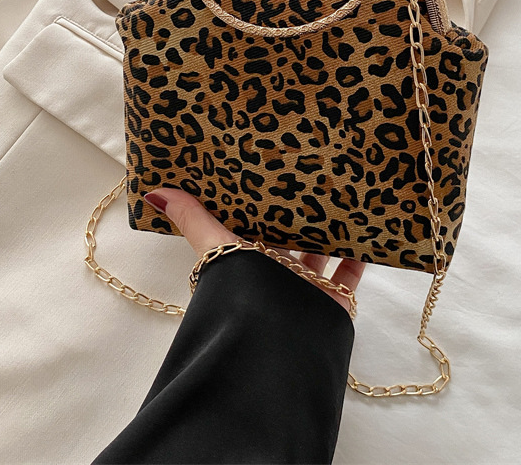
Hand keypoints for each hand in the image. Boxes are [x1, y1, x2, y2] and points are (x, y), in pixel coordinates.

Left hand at [143, 188, 364, 312]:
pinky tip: (367, 233)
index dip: (259, 204)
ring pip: (319, 254)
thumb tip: (153, 192)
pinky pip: (347, 275)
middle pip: (288, 239)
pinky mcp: (330, 303)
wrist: (276, 348)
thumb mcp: (218, 248)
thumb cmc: (243, 298)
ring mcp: (303, 289)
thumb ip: (193, 220)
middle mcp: (274, 276)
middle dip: (297, 214)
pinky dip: (357, 256)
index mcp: (246, 262)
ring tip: (340, 196)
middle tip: (310, 174)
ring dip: (328, 231)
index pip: (252, 227)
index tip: (268, 171)